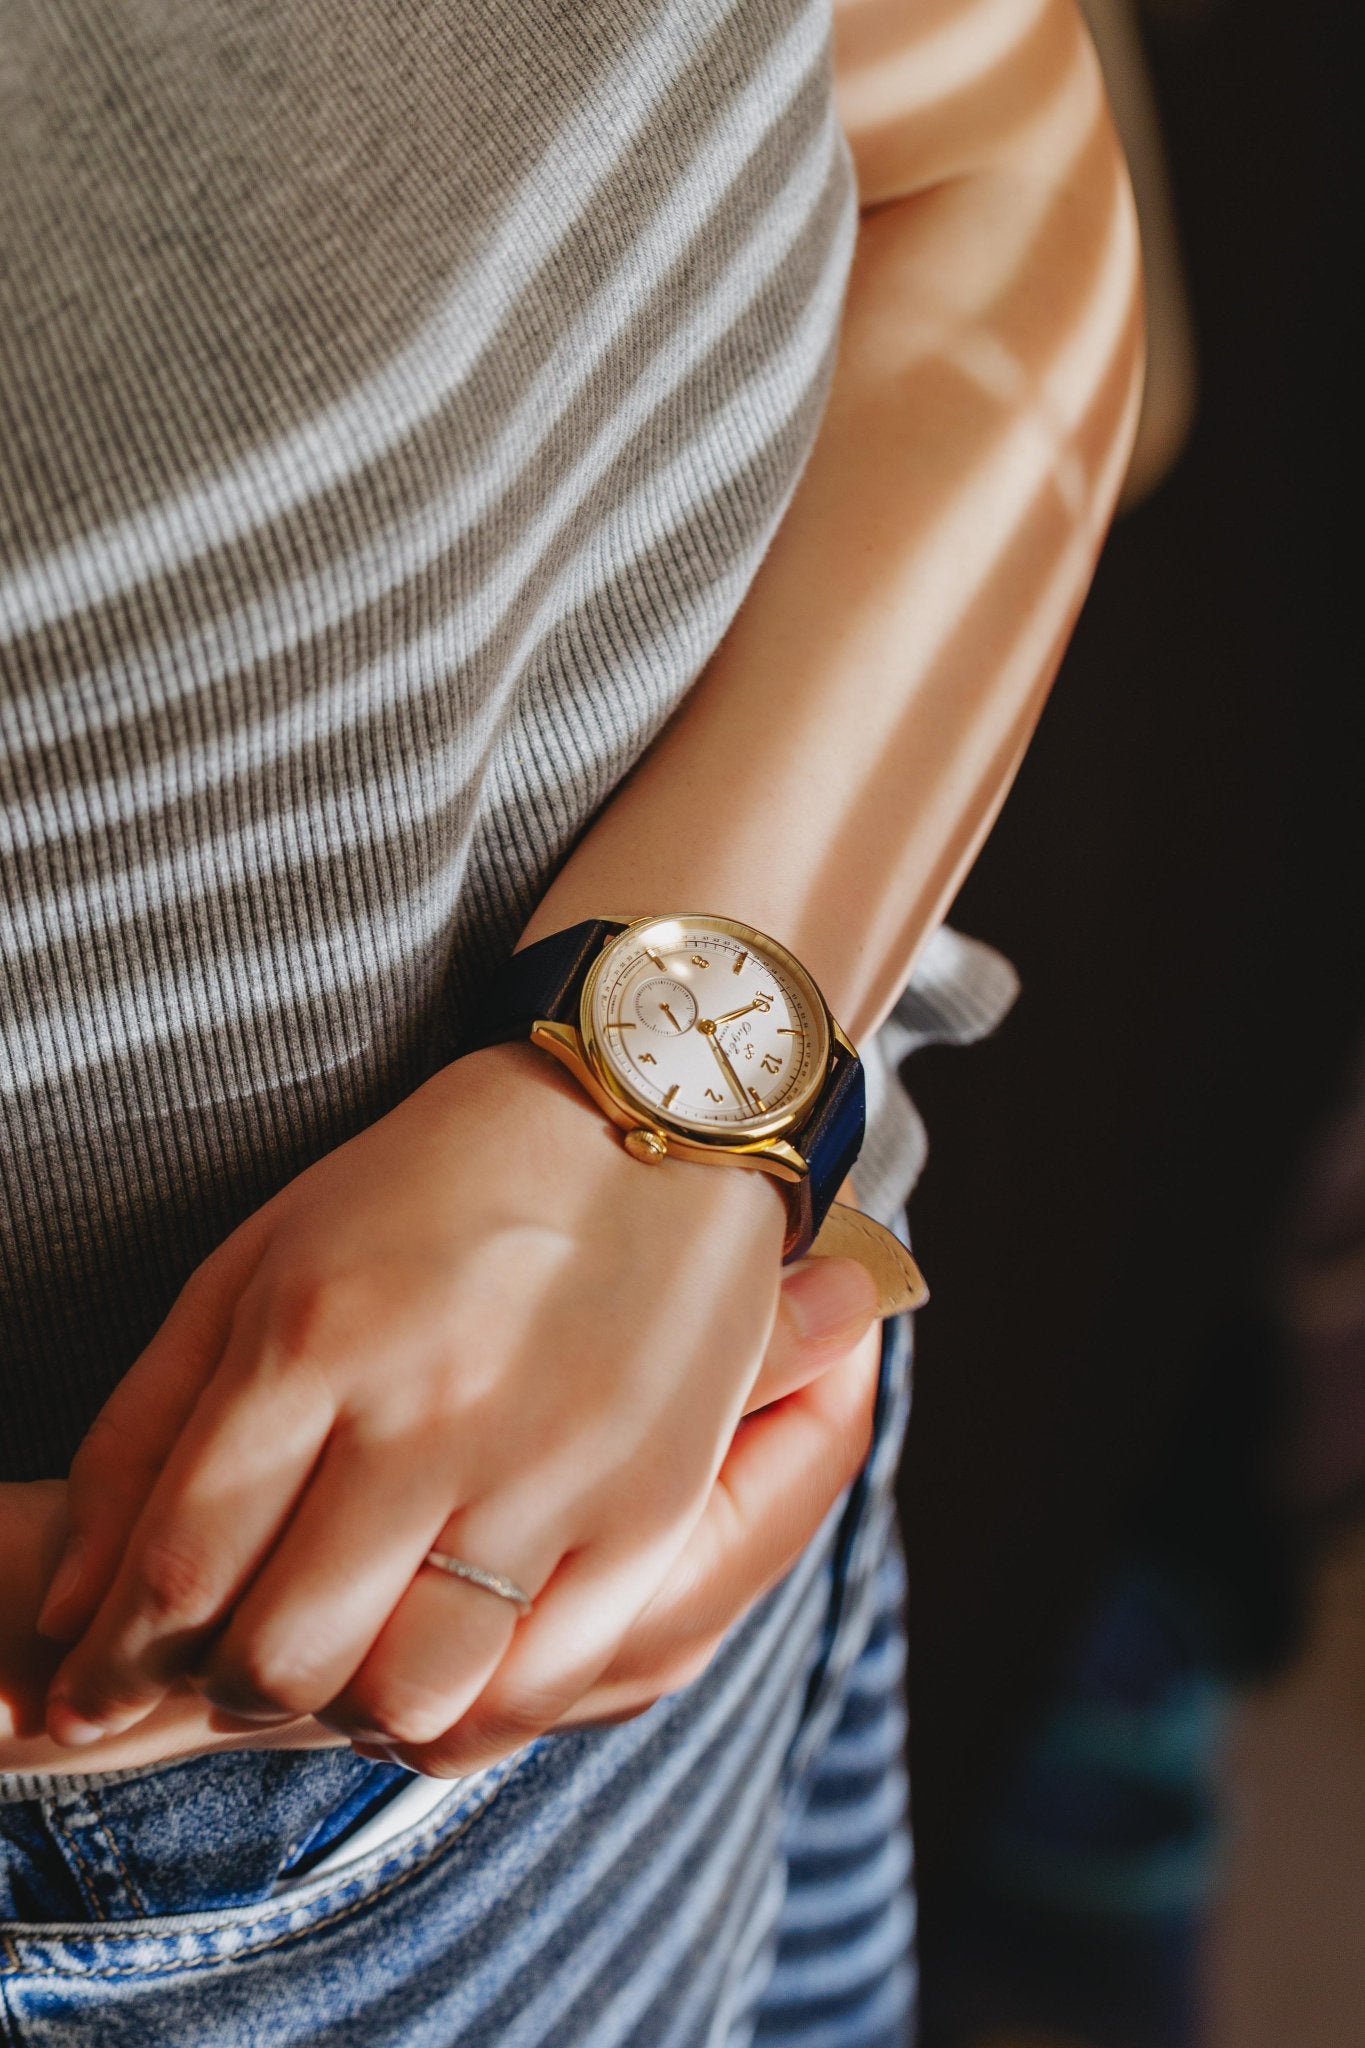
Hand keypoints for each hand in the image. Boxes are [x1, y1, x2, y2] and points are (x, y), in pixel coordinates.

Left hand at [38, 1044, 879, 1759]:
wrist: (660, 1114)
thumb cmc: (445, 1178)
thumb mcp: (265, 1256)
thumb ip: (152, 1422)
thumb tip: (73, 1602)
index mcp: (316, 1331)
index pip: (179, 1566)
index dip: (112, 1661)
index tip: (90, 1691)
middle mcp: (430, 1410)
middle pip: (282, 1652)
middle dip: (222, 1686)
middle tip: (228, 1661)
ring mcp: (549, 1466)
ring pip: (406, 1693)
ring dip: (344, 1709)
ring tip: (342, 1661)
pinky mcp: (647, 1508)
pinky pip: (531, 1688)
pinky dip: (458, 1719)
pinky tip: (433, 1669)